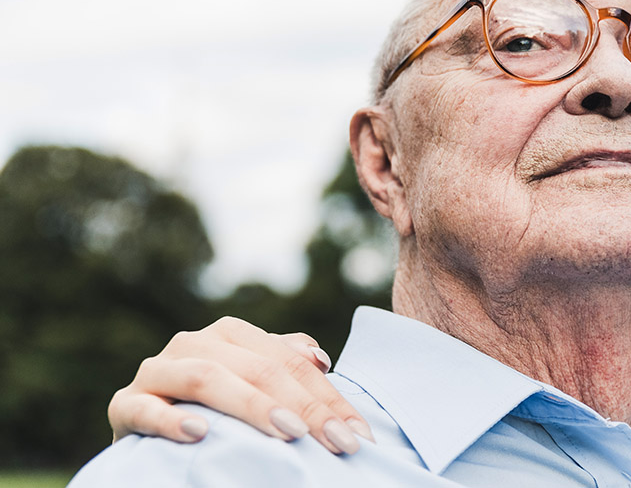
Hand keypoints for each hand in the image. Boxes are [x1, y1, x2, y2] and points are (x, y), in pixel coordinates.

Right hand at [107, 316, 372, 453]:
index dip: (330, 398)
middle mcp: (194, 343)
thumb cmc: (213, 409)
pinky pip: (143, 408)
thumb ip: (284, 364)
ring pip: (207, 377)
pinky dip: (171, 420)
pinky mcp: (125, 404)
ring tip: (288, 432)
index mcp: (232, 335)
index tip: (359, 434)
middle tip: (336, 442)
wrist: (146, 431)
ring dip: (251, 405)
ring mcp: (157, 371)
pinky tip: (199, 433)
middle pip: (259, 368)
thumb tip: (319, 357)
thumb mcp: (253, 384)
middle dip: (305, 407)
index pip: (292, 362)